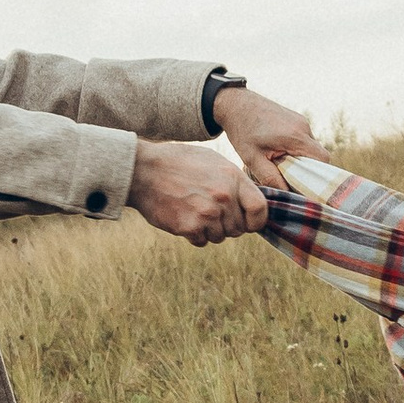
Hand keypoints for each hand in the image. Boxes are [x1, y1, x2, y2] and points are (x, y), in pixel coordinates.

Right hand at [128, 138, 268, 245]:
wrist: (143, 170)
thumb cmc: (178, 163)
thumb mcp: (212, 161)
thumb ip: (233, 181)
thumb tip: (249, 201)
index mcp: (233, 178)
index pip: (260, 209)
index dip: (257, 220)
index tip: (250, 223)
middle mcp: (224, 197)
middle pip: (239, 228)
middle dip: (228, 225)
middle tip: (210, 212)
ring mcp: (207, 213)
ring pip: (220, 237)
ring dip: (209, 230)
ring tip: (193, 210)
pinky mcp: (190, 227)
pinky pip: (202, 241)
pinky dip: (194, 235)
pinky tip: (183, 217)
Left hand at [209, 83, 328, 190]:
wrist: (236, 104)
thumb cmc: (243, 131)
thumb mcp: (253, 159)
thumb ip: (271, 178)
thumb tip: (287, 195)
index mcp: (295, 137)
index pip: (322, 160)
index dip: (316, 175)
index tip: (302, 185)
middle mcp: (303, 126)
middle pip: (318, 155)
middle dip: (307, 169)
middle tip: (288, 176)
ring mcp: (301, 120)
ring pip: (311, 147)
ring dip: (300, 158)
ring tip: (280, 161)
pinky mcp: (297, 118)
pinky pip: (304, 139)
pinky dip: (296, 148)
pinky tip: (278, 150)